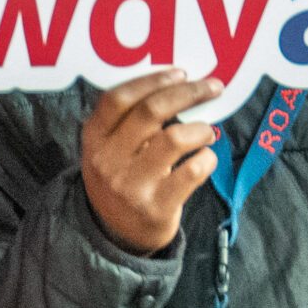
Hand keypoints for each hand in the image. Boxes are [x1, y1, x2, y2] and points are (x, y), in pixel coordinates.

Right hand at [80, 69, 220, 254]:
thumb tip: (176, 83)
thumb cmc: (122, 177)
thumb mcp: (108, 148)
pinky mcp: (157, 208)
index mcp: (94, 138)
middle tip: (212, 87)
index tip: (180, 73)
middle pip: (151, 112)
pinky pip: (191, 172)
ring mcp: (132, 186)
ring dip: (200, 128)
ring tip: (208, 131)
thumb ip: (129, 120)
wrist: (116, 235)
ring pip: (174, 139)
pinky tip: (207, 157)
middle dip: (188, 93)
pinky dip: (207, 158)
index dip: (152, 80)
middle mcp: (109, 160)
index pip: (118, 98)